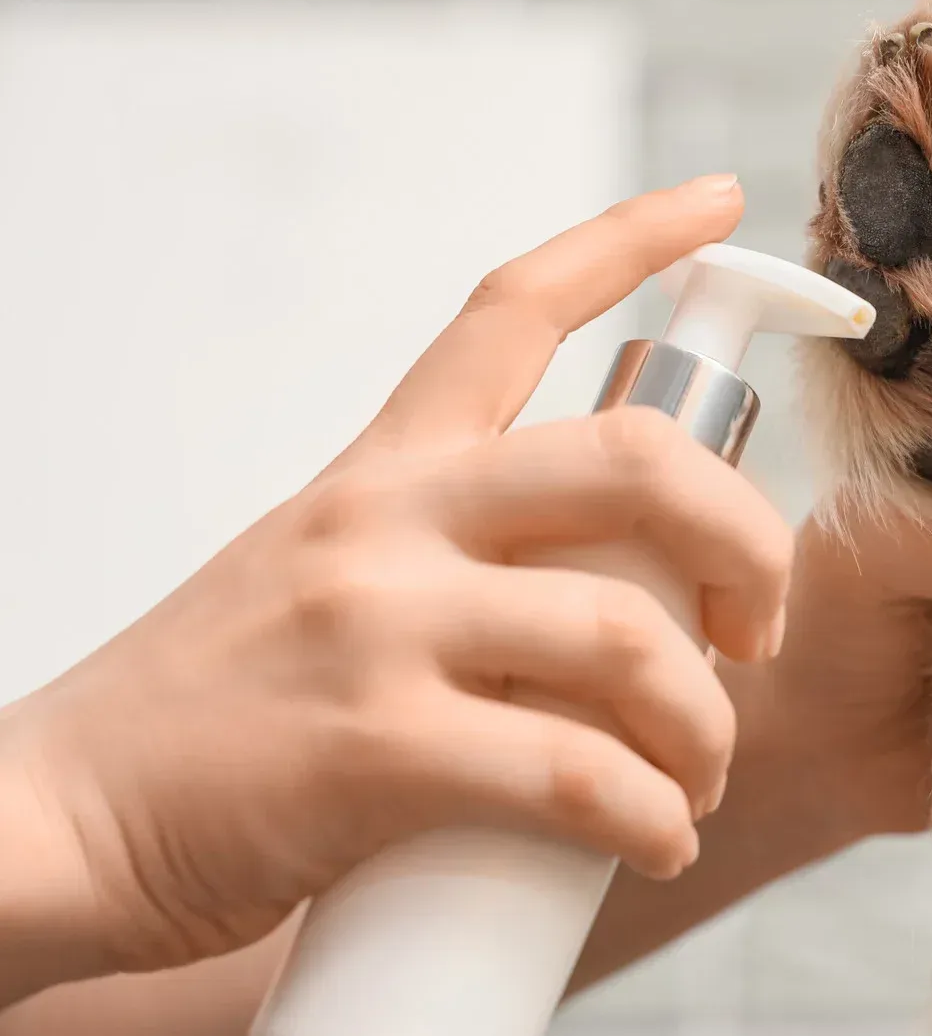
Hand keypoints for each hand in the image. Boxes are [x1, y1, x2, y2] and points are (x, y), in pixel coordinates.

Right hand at [0, 173, 790, 1001]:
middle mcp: (388, 519)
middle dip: (748, 541)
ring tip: (698, 783)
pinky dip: (651, 816)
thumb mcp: (324, 577)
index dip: (630, 238)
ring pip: (629, 635)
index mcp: (385, 469)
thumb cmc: (216, 714)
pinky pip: (575, 774)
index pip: (513, 310)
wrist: (61, 821)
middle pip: (638, 460)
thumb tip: (612, 595)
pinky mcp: (373, 748)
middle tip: (754, 629)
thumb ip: (450, 558)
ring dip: (706, 728)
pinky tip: (661, 838)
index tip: (719, 200)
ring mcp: (379, 624)